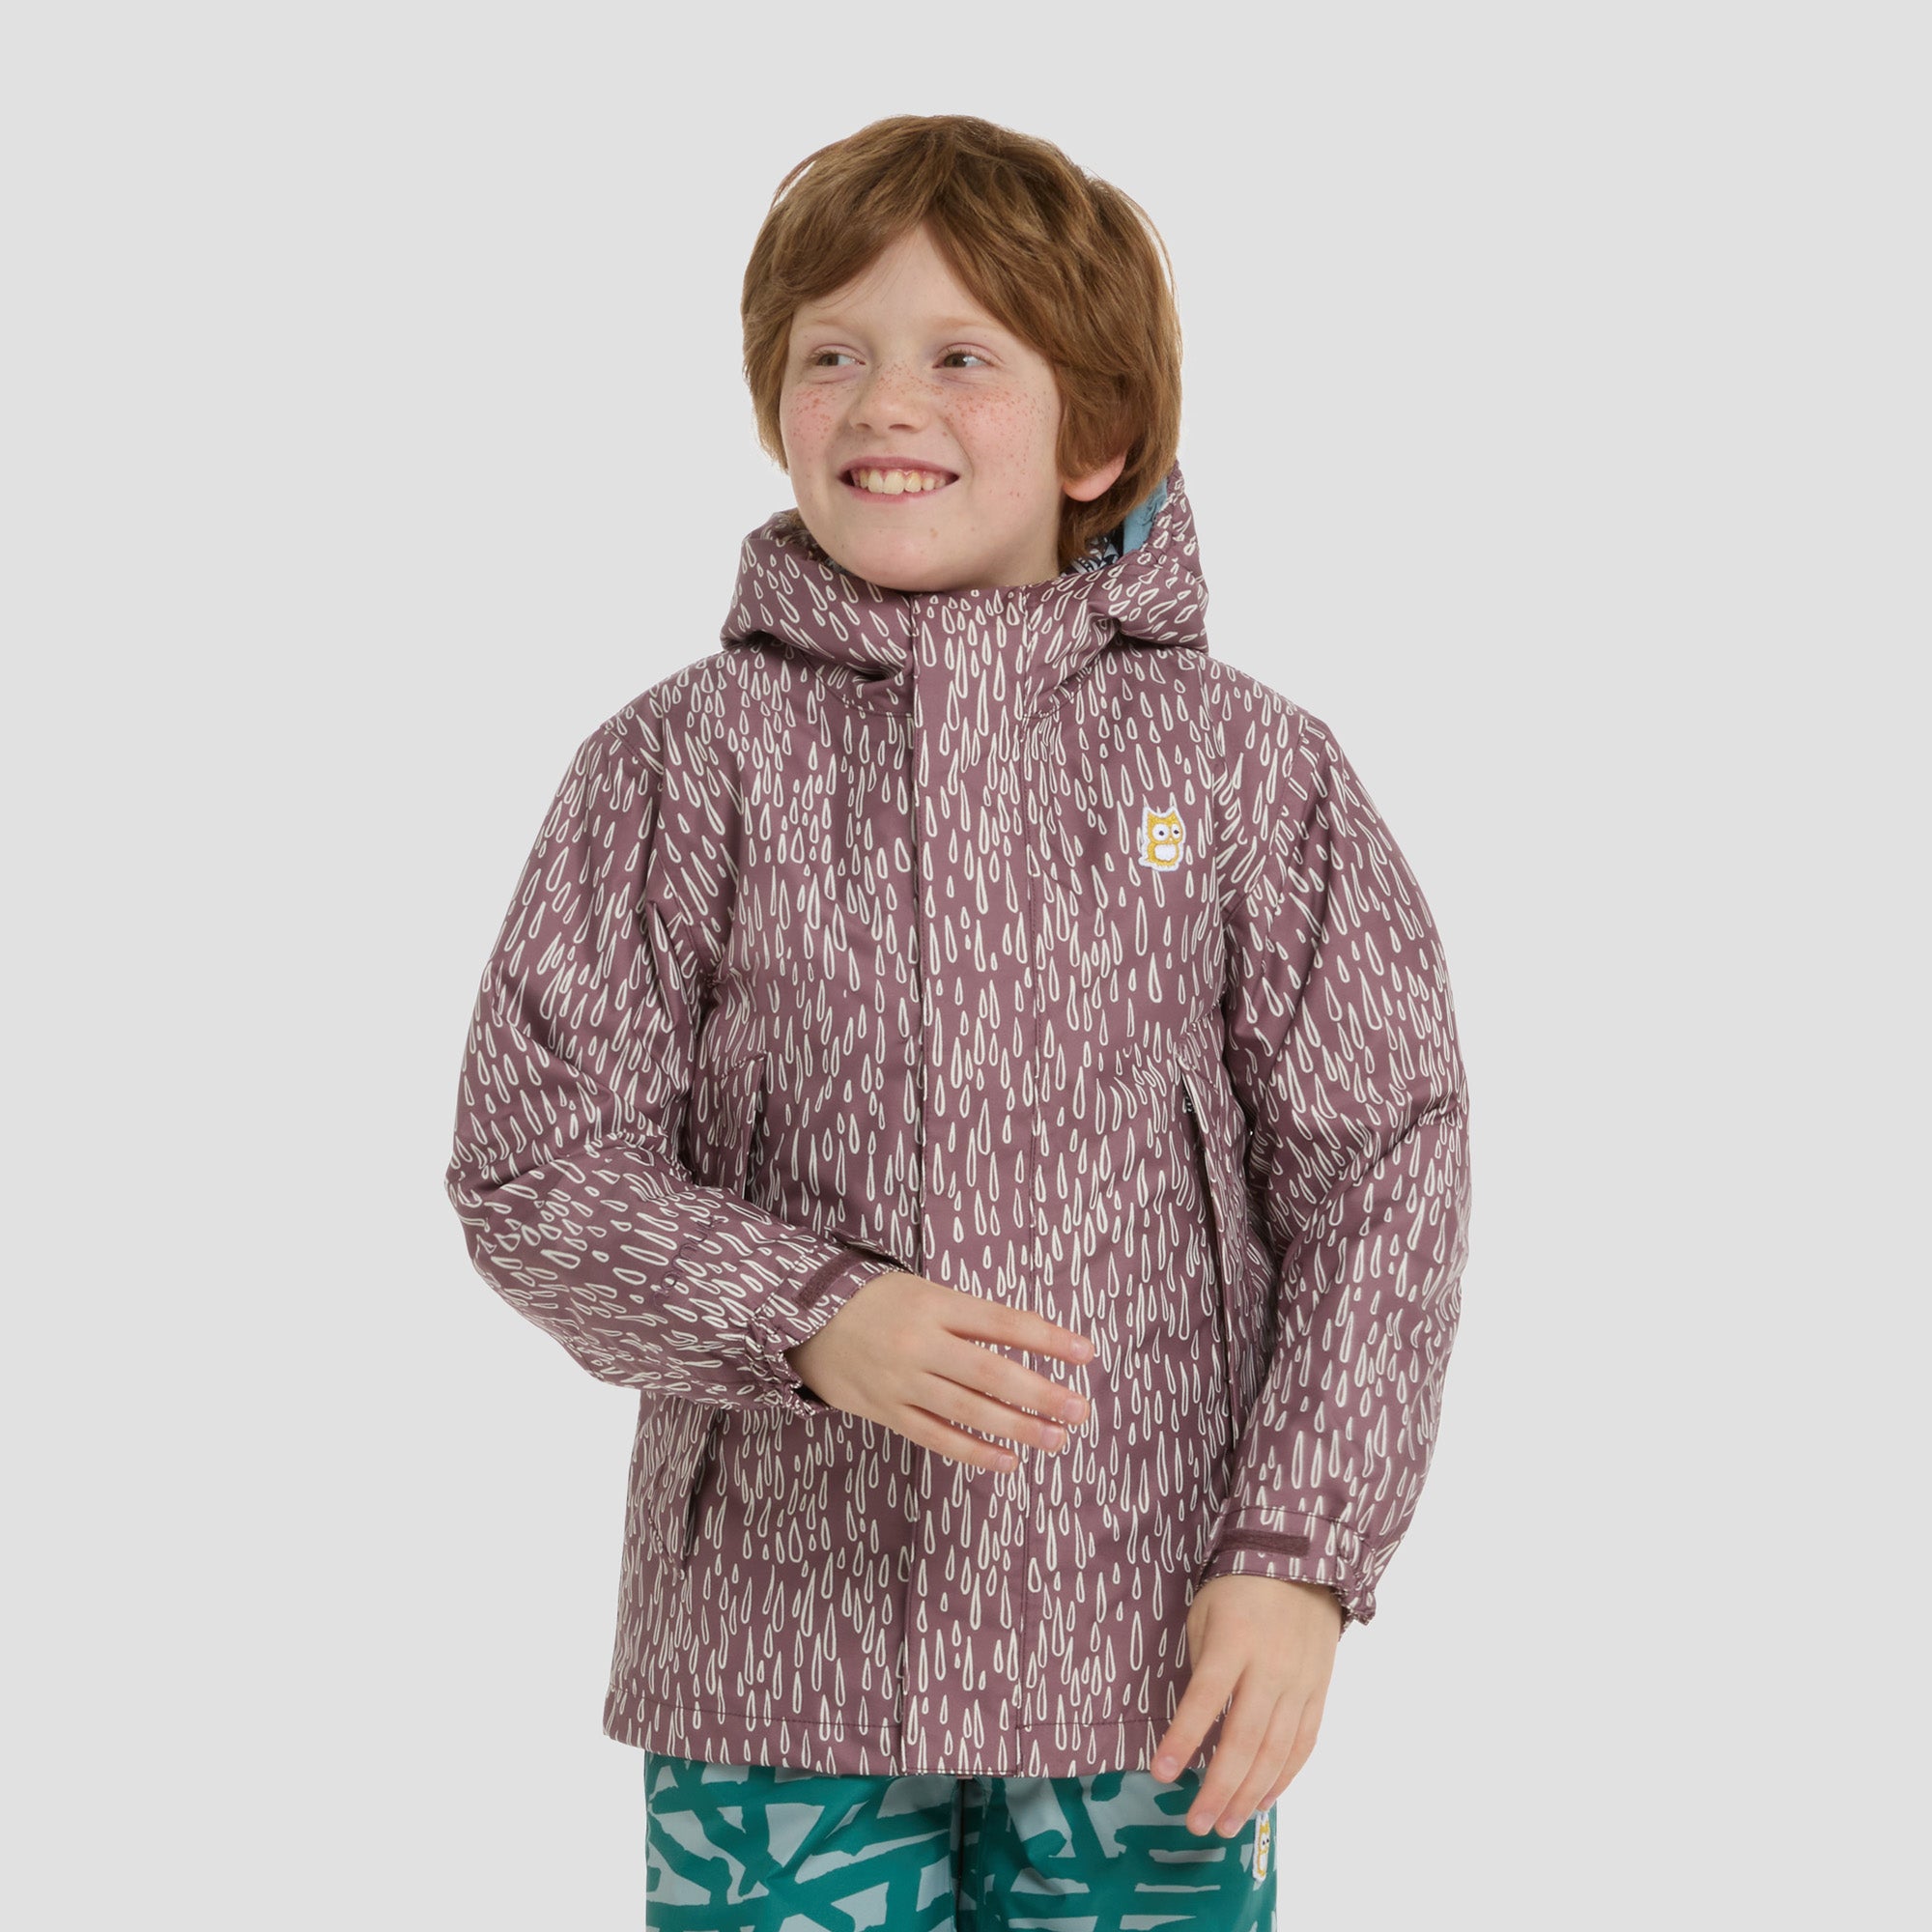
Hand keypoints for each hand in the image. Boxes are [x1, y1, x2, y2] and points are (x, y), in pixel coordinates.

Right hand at [784, 1271, 1093, 1469]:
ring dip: (1018, 1428)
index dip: (1048, 1339)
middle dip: (1041, 1393)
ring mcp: (902, 1381)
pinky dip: (975, 1452)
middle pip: (992, 1372)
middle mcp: (921, 1343)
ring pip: (968, 1410)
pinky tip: (1008, 1461)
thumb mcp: (922, 1291)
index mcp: (935, 1304)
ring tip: (1056, 1439)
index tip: (1086, 1354)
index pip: (1004, 1322)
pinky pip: (937, 1437)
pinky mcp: (887, 1412)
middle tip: (1080, 1409)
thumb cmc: (875, 1301)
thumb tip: (1029, 1343)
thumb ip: (968, 1317)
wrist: (803, 1320)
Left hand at [1150, 1574, 1343, 1834]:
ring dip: (1249, 1795)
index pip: (1205, 1698)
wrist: (1303, 1563)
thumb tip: (1197, 1724)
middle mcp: (1269, 1668)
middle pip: (1243, 1739)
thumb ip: (1202, 1666)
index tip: (1162, 1774)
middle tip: (1197, 1823)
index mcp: (1233, 1642)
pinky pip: (1303, 1744)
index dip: (1183, 1738)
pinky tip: (1263, 1800)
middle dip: (1219, 1787)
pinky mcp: (1319, 1693)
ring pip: (1275, 1751)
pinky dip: (1283, 1778)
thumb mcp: (1205, 1612)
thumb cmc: (1238, 1589)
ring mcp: (1299, 1684)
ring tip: (1226, 1825)